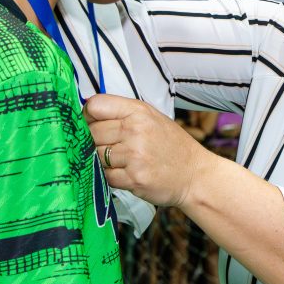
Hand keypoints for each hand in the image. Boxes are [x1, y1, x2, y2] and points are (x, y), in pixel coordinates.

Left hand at [84, 94, 211, 207]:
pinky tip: (127, 173)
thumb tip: (87, 114)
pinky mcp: (134, 178)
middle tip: (110, 146)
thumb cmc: (172, 146)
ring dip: (104, 161)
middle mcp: (135, 130)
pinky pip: (106, 176)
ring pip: (97, 155)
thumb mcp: (152, 118)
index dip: (87, 116)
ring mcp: (134, 155)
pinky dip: (113, 177)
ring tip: (122, 161)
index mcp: (139, 111)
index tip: (90, 123)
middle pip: (92, 132)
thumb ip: (123, 113)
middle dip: (95, 141)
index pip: (95, 105)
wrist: (195, 175)